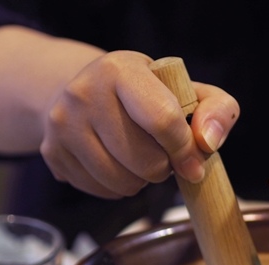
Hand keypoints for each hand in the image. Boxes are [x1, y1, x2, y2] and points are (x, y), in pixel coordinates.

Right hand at [40, 50, 239, 197]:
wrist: (88, 92)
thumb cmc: (150, 95)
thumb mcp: (189, 91)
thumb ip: (217, 109)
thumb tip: (208, 142)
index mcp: (121, 69)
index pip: (163, 120)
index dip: (185, 151)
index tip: (194, 165)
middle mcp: (83, 92)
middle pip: (145, 161)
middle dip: (164, 167)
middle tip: (160, 153)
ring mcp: (62, 124)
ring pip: (123, 182)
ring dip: (142, 180)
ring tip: (139, 157)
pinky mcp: (52, 152)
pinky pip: (102, 191)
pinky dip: (119, 188)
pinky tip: (119, 165)